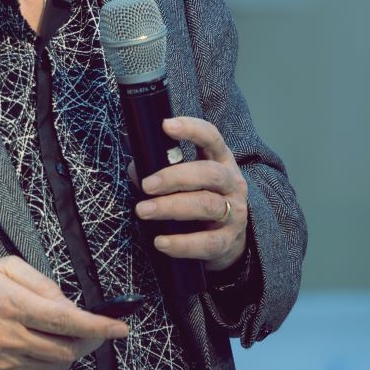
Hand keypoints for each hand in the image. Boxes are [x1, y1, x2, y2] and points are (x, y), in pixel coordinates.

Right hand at [0, 255, 129, 369]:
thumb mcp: (5, 267)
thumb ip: (42, 282)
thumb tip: (70, 304)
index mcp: (12, 304)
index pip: (65, 320)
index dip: (98, 326)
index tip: (121, 327)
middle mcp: (9, 337)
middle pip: (69, 349)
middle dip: (89, 339)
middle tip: (93, 327)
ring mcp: (6, 361)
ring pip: (58, 364)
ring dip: (70, 349)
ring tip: (62, 332)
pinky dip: (48, 357)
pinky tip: (36, 341)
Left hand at [135, 115, 248, 272]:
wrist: (230, 240)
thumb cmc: (201, 201)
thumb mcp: (188, 181)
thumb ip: (161, 169)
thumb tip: (135, 167)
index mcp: (221, 161)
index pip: (211, 138)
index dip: (191, 129)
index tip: (166, 125)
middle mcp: (232, 184)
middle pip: (209, 173)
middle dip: (174, 177)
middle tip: (146, 184)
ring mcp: (234, 213)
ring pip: (207, 205)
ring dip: (171, 207)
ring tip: (143, 211)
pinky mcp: (228, 241)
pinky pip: (206, 243)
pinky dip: (182, 243)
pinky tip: (161, 242)